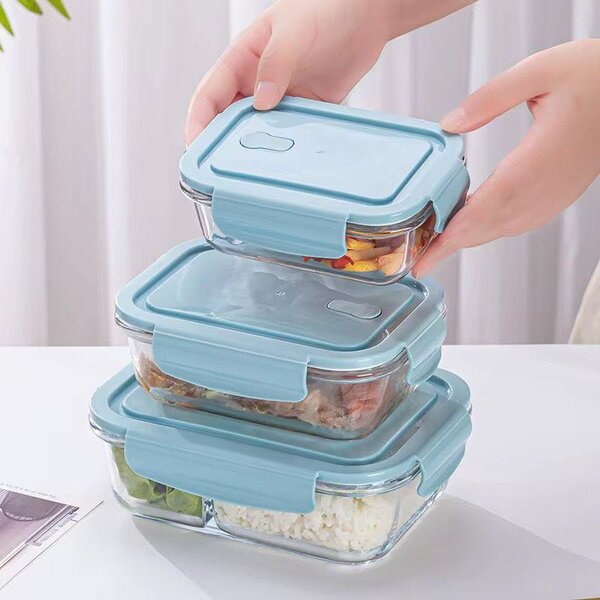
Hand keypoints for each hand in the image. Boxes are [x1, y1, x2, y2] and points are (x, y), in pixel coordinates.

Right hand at [185, 0, 474, 144]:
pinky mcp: (304, 110)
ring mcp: (281, 99)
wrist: (368, 18)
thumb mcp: (294, 31)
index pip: (209, 94)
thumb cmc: (327, 9)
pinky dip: (285, 150)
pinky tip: (284, 166)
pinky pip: (289, 135)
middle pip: (228, 120)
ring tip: (250, 175)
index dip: (198, 122)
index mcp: (242, 59)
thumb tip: (260, 102)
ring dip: (253, 152)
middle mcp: (257, 82)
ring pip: (257, 132)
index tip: (194, 147)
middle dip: (220, 145)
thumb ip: (275, 64)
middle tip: (218, 172)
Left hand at [414, 40, 599, 276]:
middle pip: (489, 227)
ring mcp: (555, 195)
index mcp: (538, 159)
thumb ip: (490, 98)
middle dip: (449, 246)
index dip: (452, 237)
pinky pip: (518, 222)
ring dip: (468, 239)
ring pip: (502, 228)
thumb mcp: (539, 70)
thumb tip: (450, 125)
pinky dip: (489, 229)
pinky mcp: (559, 195)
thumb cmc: (594, 76)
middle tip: (418, 259)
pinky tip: (472, 225)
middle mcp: (546, 186)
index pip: (485, 208)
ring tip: (435, 246)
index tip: (426, 257)